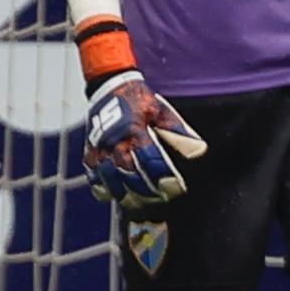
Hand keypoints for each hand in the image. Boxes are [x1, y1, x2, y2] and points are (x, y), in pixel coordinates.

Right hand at [79, 72, 205, 208]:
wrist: (110, 87)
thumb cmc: (139, 101)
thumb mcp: (163, 112)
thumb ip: (179, 134)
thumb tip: (199, 152)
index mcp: (135, 131)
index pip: (151, 161)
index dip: (164, 178)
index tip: (176, 189)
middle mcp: (116, 141)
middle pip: (130, 175)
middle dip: (146, 191)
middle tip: (160, 198)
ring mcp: (100, 149)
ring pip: (110, 180)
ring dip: (125, 195)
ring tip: (139, 203)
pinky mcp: (90, 153)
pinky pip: (93, 177)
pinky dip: (102, 189)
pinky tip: (115, 195)